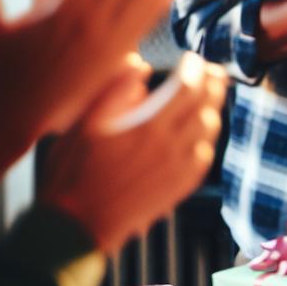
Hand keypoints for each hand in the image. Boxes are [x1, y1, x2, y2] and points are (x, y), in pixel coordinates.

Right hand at [39, 52, 227, 252]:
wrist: (74, 227)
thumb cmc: (72, 173)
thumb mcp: (83, 125)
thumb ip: (114, 90)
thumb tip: (141, 65)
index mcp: (148, 126)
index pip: (188, 87)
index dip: (195, 68)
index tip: (192, 58)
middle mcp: (171, 147)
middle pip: (206, 105)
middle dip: (213, 84)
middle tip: (213, 71)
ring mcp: (178, 170)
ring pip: (209, 131)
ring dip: (212, 108)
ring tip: (210, 96)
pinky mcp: (178, 189)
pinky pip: (204, 157)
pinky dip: (206, 139)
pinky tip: (200, 133)